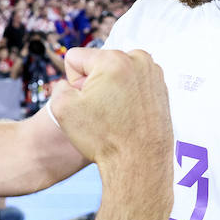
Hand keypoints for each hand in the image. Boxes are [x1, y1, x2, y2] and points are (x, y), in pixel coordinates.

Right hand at [49, 48, 171, 169]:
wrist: (139, 162)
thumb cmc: (104, 138)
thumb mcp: (63, 109)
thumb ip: (59, 85)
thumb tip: (71, 83)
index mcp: (112, 60)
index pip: (75, 58)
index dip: (73, 82)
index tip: (86, 102)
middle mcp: (137, 59)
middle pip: (98, 63)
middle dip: (94, 83)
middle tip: (101, 111)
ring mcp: (152, 72)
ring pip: (116, 72)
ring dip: (110, 88)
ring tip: (115, 114)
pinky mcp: (161, 85)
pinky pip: (132, 82)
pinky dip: (127, 94)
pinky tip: (127, 114)